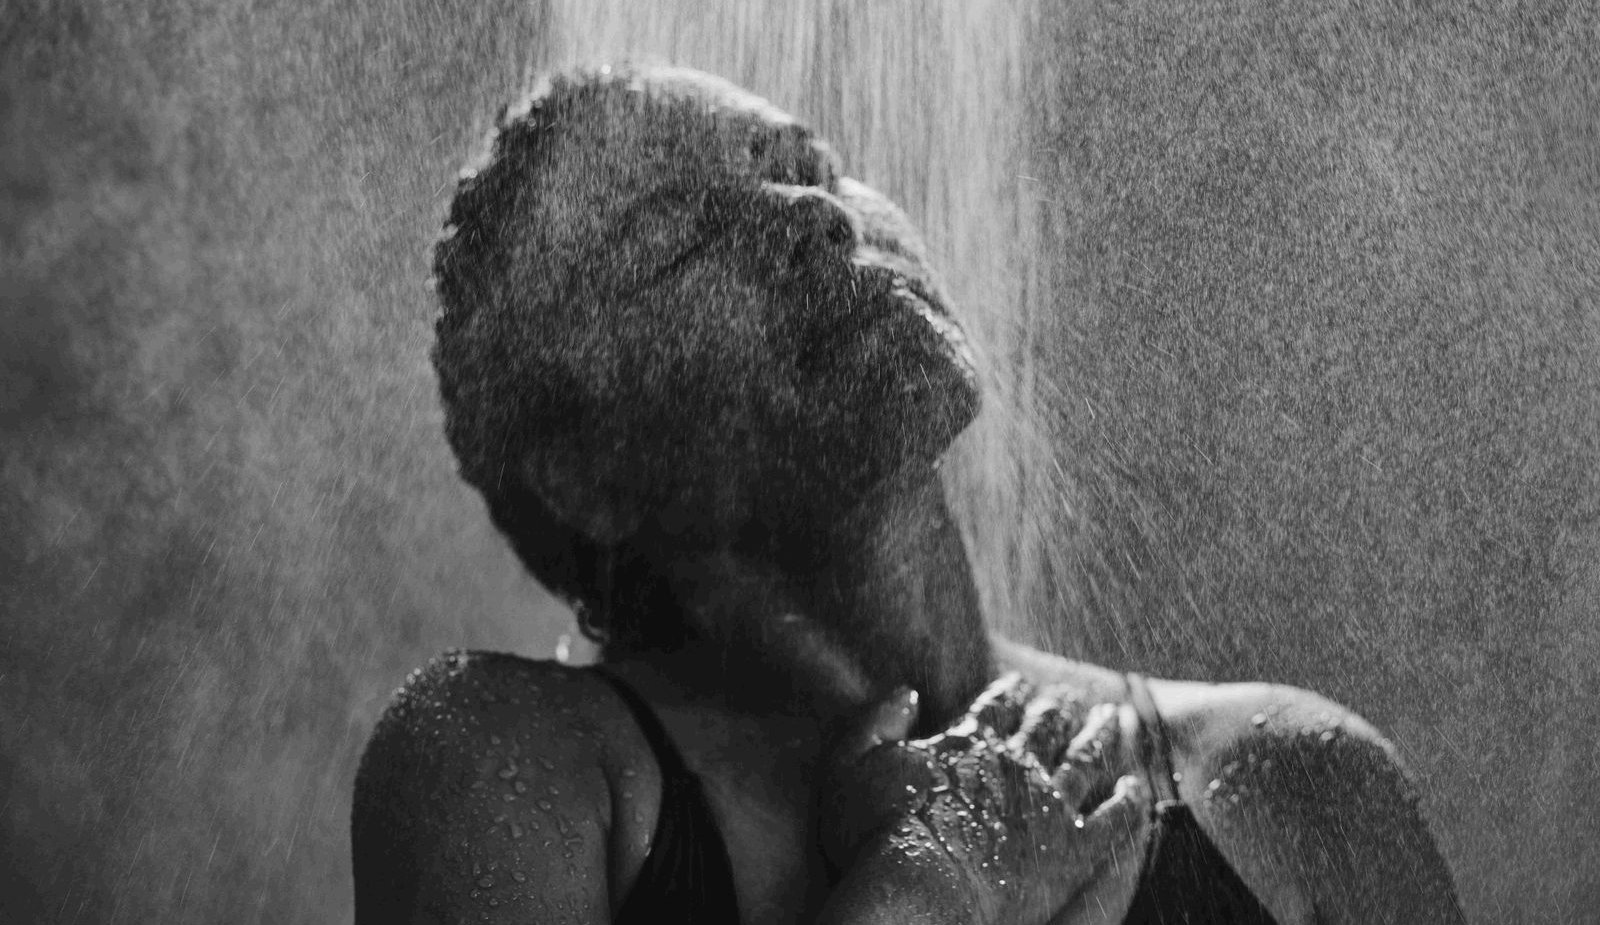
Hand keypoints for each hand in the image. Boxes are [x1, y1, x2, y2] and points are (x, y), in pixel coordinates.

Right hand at [823, 675, 1151, 924]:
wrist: (920, 891)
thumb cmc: (874, 834)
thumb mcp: (851, 764)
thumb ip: (876, 722)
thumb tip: (906, 691)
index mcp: (970, 742)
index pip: (998, 705)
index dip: (1012, 691)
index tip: (1024, 682)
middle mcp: (1016, 765)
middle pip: (1048, 726)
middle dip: (1062, 707)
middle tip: (1076, 696)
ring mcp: (1051, 806)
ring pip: (1086, 760)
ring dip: (1103, 736)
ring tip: (1117, 720)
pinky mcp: (1075, 851)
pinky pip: (1115, 820)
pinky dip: (1128, 802)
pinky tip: (1137, 788)